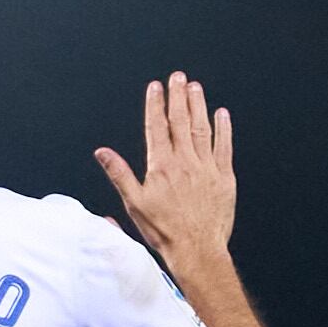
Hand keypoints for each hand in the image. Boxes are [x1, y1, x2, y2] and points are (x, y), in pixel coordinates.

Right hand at [95, 71, 238, 277]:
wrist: (197, 249)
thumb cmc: (164, 231)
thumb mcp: (134, 204)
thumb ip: (119, 174)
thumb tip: (102, 152)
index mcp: (161, 166)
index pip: (156, 127)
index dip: (155, 104)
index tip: (155, 87)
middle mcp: (184, 161)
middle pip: (180, 121)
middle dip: (178, 96)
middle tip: (178, 76)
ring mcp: (206, 167)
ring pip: (202, 129)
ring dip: (198, 106)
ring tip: (195, 87)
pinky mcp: (224, 177)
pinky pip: (224, 146)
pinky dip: (223, 129)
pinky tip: (221, 114)